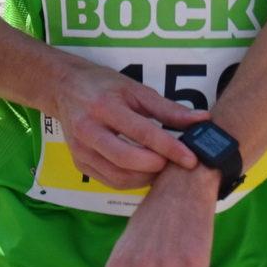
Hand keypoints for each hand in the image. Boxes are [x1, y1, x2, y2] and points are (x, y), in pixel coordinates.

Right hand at [52, 58, 207, 190]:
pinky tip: (146, 172)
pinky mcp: (79, 163)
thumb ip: (169, 109)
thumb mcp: (136, 90)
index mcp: (104, 106)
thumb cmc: (103, 86)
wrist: (65, 88)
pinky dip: (132, 181)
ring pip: (118, 176)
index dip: (170, 148)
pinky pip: (110, 180)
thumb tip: (202, 120)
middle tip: (176, 163)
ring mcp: (81, 150)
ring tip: (164, 168)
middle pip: (127, 160)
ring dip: (146, 177)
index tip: (191, 158)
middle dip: (157, 166)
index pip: (143, 133)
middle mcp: (88, 130)